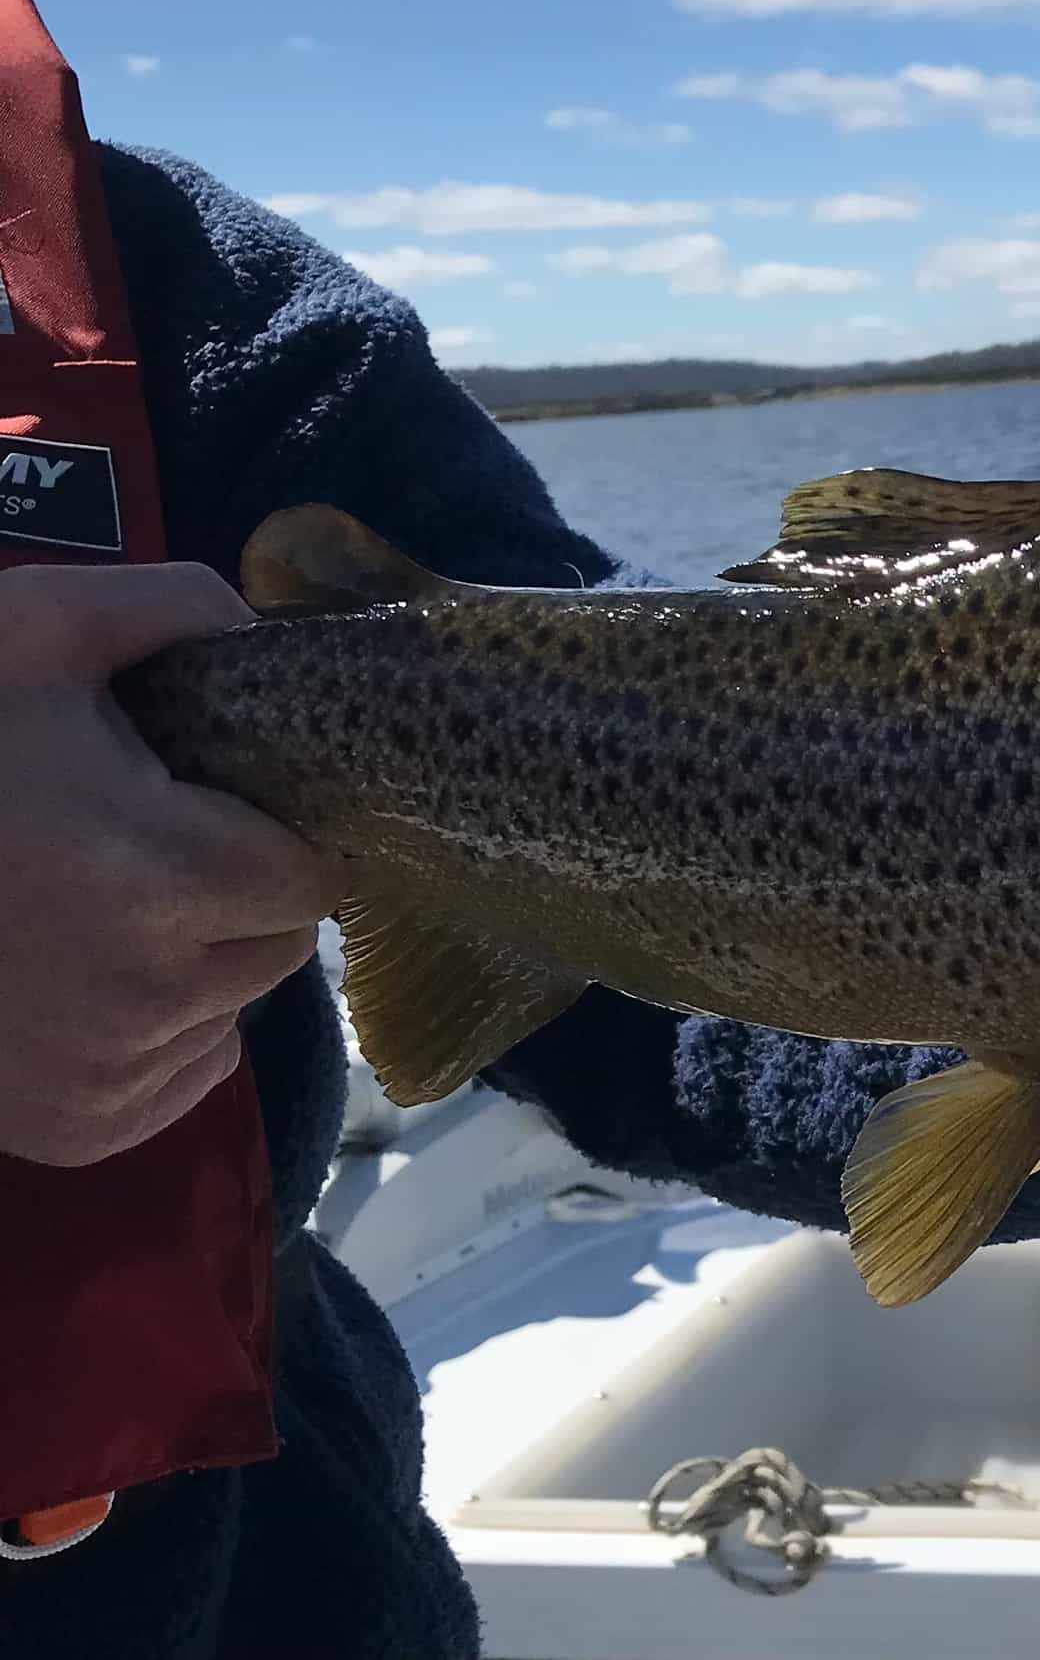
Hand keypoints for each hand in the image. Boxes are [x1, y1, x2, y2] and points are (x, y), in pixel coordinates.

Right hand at [0, 563, 339, 1166]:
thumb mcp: (33, 630)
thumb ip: (167, 604)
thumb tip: (256, 626)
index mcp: (162, 877)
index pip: (311, 874)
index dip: (273, 832)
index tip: (218, 808)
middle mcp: (148, 997)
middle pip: (278, 945)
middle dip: (238, 897)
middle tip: (152, 852)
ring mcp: (107, 1076)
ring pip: (230, 1010)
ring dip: (197, 966)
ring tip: (101, 911)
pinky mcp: (75, 1130)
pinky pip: (181, 1077)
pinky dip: (155, 1034)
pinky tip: (83, 979)